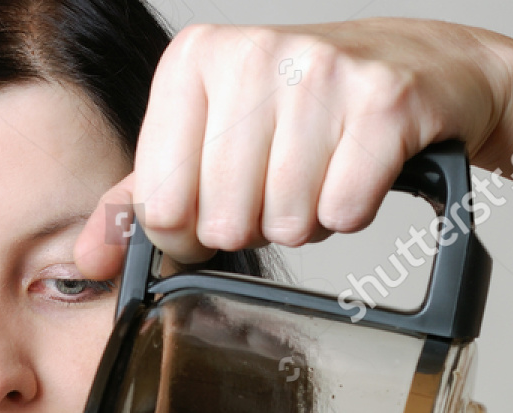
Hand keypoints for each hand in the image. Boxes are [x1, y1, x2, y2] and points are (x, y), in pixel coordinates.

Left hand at [75, 17, 512, 275]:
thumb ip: (144, 197)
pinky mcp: (384, 101)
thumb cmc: (304, 108)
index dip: (194, 228)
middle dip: (256, 224)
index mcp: (194, 60)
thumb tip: (91, 258)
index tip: (224, 196)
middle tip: (282, 180)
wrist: (421, 63)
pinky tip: (358, 171)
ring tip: (321, 172)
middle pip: (223, 222)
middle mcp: (252, 54)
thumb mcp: (209, 138)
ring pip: (286, 222)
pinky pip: (344, 210)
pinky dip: (352, 210)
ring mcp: (321, 72)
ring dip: (308, 218)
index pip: (162, 206)